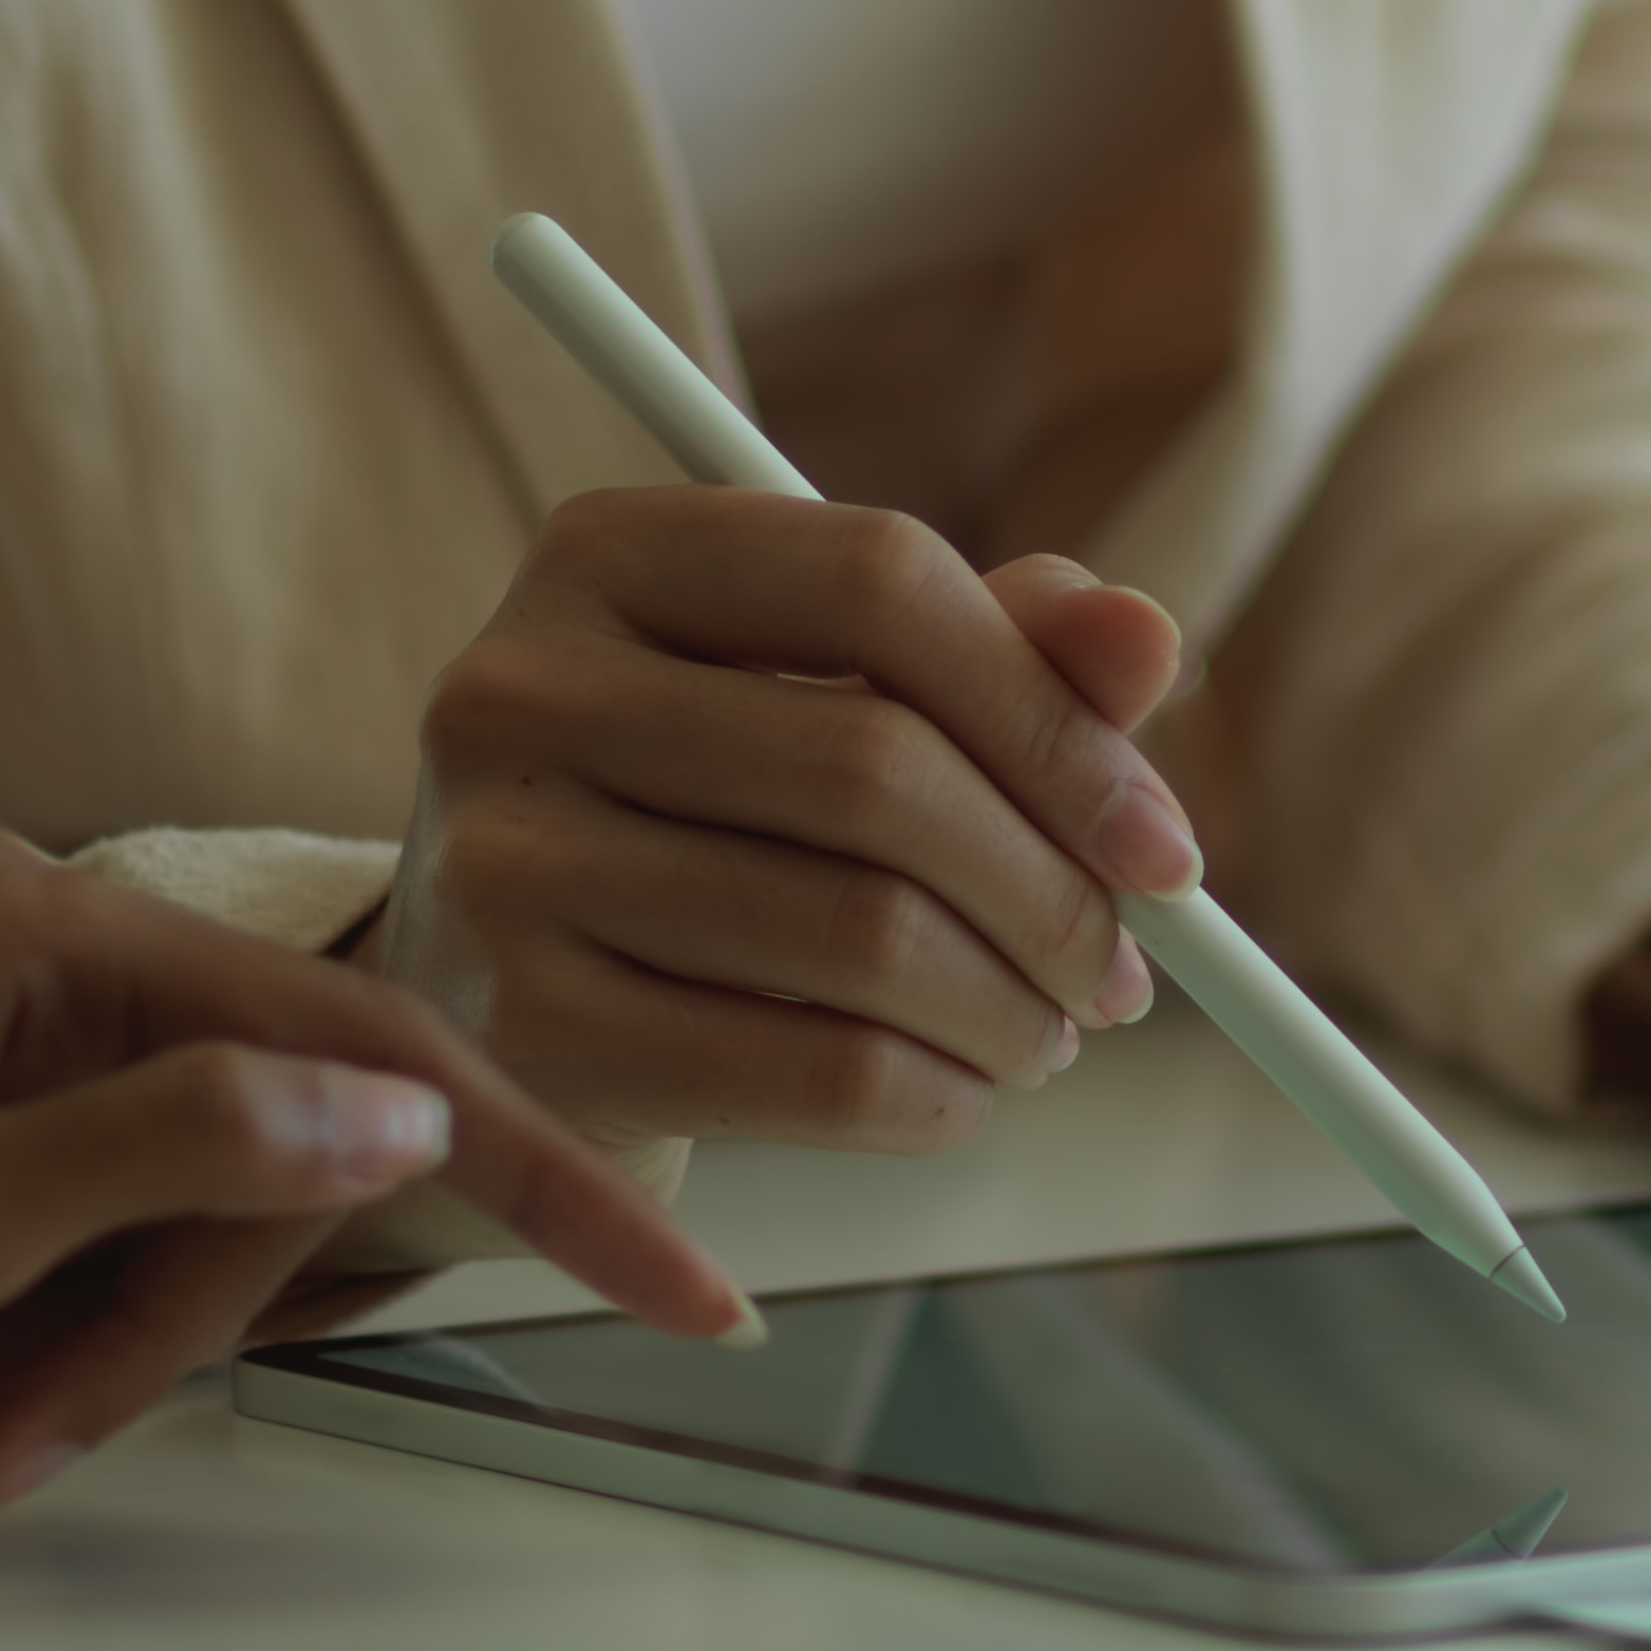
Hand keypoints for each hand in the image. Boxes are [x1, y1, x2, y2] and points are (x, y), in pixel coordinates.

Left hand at [0, 824, 740, 1552]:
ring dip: (111, 1353)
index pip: (345, 1028)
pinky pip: (112, 1237)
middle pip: (268, 1132)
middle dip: (187, 1313)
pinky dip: (68, 1347)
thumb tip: (398, 1101)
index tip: (688, 1283)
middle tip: (33, 1436)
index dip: (533, 1163)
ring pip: (198, 1208)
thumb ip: (185, 1151)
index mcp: (12, 910)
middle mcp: (11, 932)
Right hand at [374, 490, 1200, 1150]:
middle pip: (879, 767)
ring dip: (1011, 1010)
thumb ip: (990, 651)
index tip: (1165, 846)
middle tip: (1121, 976)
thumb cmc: (697, 827)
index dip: (1054, 715)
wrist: (485, 1017)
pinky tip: (956, 1094)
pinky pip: (816, 1072)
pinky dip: (937, 1098)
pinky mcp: (520, 1031)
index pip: (881, 577)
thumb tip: (1147, 639)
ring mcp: (501, 861)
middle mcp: (520, 687)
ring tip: (1045, 1035)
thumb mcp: (827, 703)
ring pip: (865, 934)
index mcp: (605, 552)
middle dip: (1053, 893)